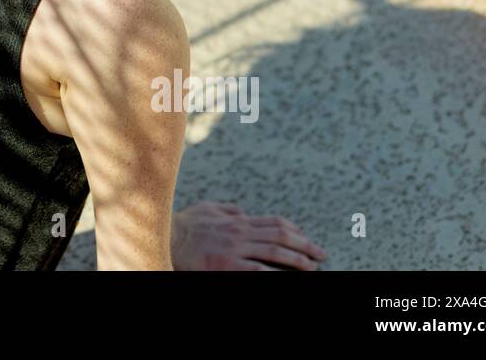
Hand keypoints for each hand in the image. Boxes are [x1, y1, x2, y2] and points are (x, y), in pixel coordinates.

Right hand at [170, 201, 326, 270]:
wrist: (163, 236)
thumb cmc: (184, 225)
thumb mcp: (206, 209)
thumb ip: (226, 209)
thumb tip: (242, 210)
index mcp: (237, 220)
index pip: (274, 222)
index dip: (295, 231)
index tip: (307, 239)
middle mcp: (240, 232)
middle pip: (282, 236)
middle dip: (305, 245)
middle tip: (322, 254)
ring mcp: (234, 249)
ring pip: (275, 252)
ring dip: (298, 260)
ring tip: (313, 268)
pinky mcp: (227, 265)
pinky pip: (258, 270)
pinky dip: (275, 273)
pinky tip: (286, 277)